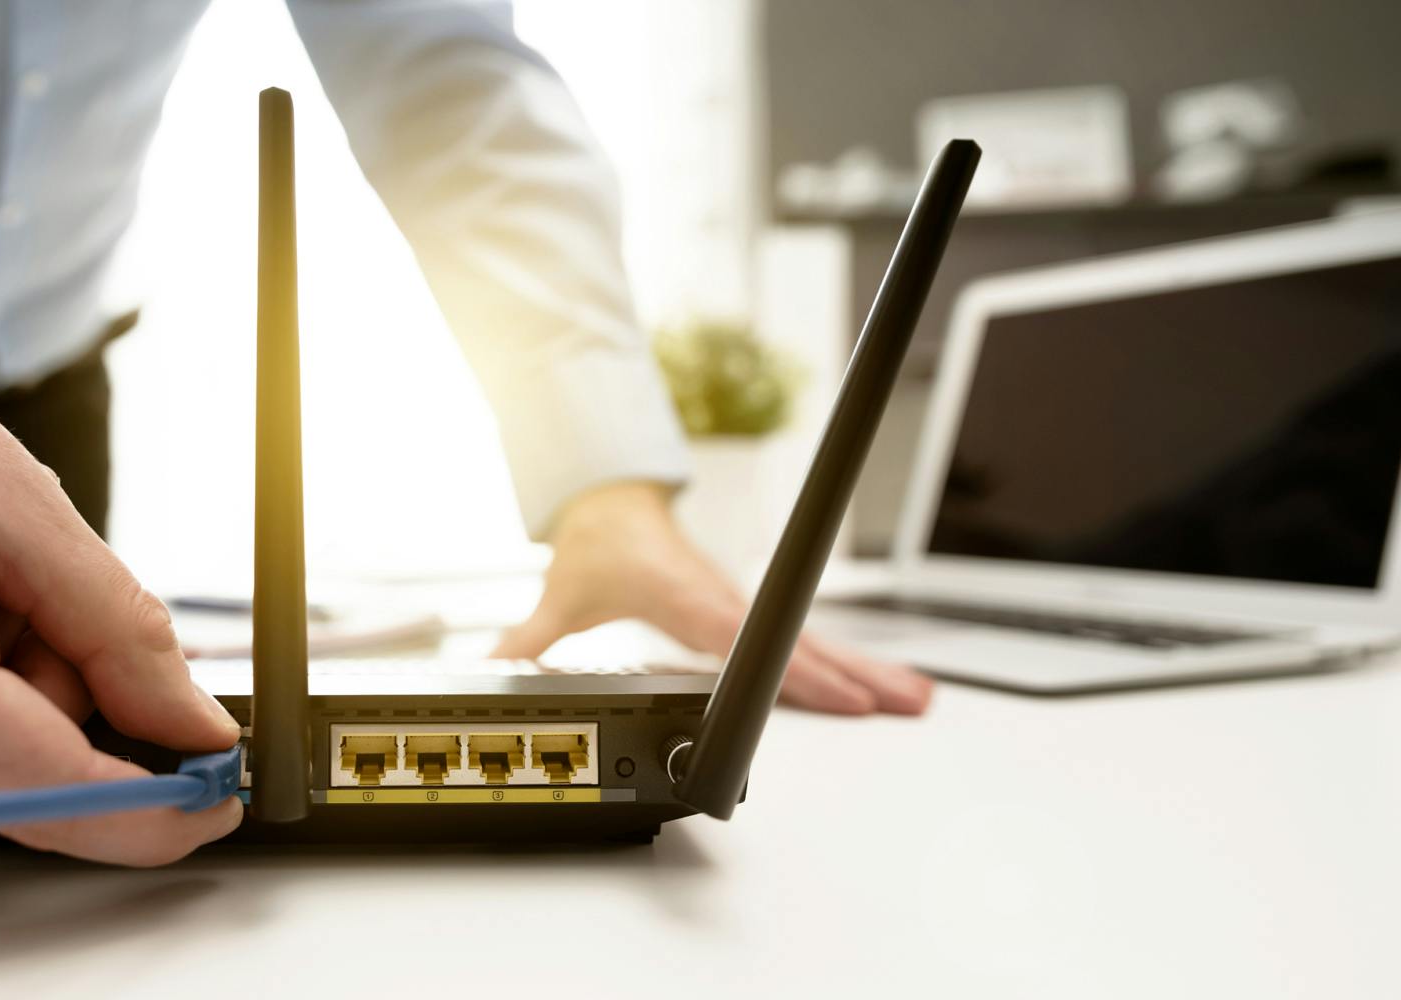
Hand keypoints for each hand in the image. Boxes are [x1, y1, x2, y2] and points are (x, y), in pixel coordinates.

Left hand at [492, 483, 931, 714]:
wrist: (613, 497)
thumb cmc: (597, 543)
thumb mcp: (560, 593)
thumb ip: (529, 638)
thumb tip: (492, 668)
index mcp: (686, 596)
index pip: (746, 637)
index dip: (789, 667)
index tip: (833, 694)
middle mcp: (725, 598)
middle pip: (799, 641)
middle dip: (854, 674)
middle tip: (906, 705)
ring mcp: (744, 602)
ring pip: (814, 638)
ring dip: (868, 668)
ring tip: (917, 698)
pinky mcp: (751, 608)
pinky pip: (806, 636)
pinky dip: (848, 659)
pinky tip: (883, 684)